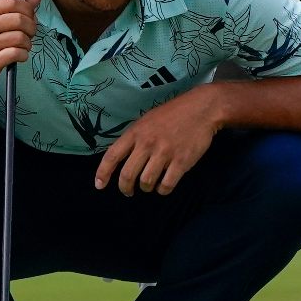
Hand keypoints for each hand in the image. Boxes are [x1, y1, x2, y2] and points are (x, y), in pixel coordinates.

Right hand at [0, 0, 41, 93]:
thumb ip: (14, 9)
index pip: (11, 1)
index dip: (27, 8)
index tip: (29, 18)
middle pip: (19, 19)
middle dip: (31, 27)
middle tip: (29, 35)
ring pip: (19, 37)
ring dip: (28, 43)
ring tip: (24, 47)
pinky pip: (15, 53)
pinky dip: (23, 55)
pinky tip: (19, 56)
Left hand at [95, 86, 221, 195]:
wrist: (201, 109)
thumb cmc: (173, 114)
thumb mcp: (147, 120)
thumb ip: (135, 138)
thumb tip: (122, 158)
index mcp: (136, 132)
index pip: (112, 155)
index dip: (103, 173)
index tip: (99, 185)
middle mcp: (147, 144)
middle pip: (128, 175)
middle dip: (125, 188)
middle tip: (128, 191)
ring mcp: (165, 153)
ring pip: (146, 183)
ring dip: (146, 188)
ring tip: (150, 184)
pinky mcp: (181, 162)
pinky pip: (166, 185)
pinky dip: (162, 190)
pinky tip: (163, 185)